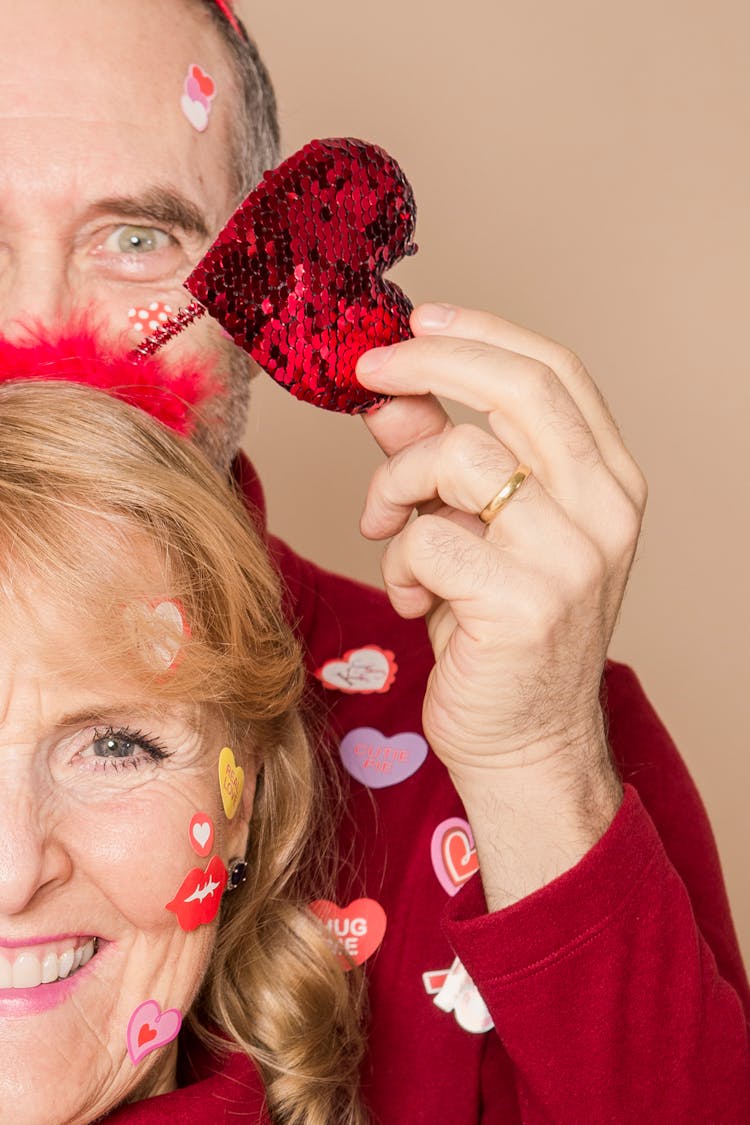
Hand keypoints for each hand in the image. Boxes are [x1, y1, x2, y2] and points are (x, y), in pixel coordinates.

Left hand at [357, 304, 644, 905]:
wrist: (526, 742)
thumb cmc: (501, 632)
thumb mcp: (478, 530)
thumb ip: (442, 458)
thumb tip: (392, 397)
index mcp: (609, 481)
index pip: (555, 370)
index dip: (479, 332)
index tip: (414, 322)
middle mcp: (606, 511)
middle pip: (516, 389)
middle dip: (427, 364)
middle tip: (366, 375)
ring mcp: (572, 558)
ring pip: (456, 457)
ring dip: (397, 487)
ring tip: (389, 531)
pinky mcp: (525, 604)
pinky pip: (427, 537)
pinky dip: (398, 559)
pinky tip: (411, 596)